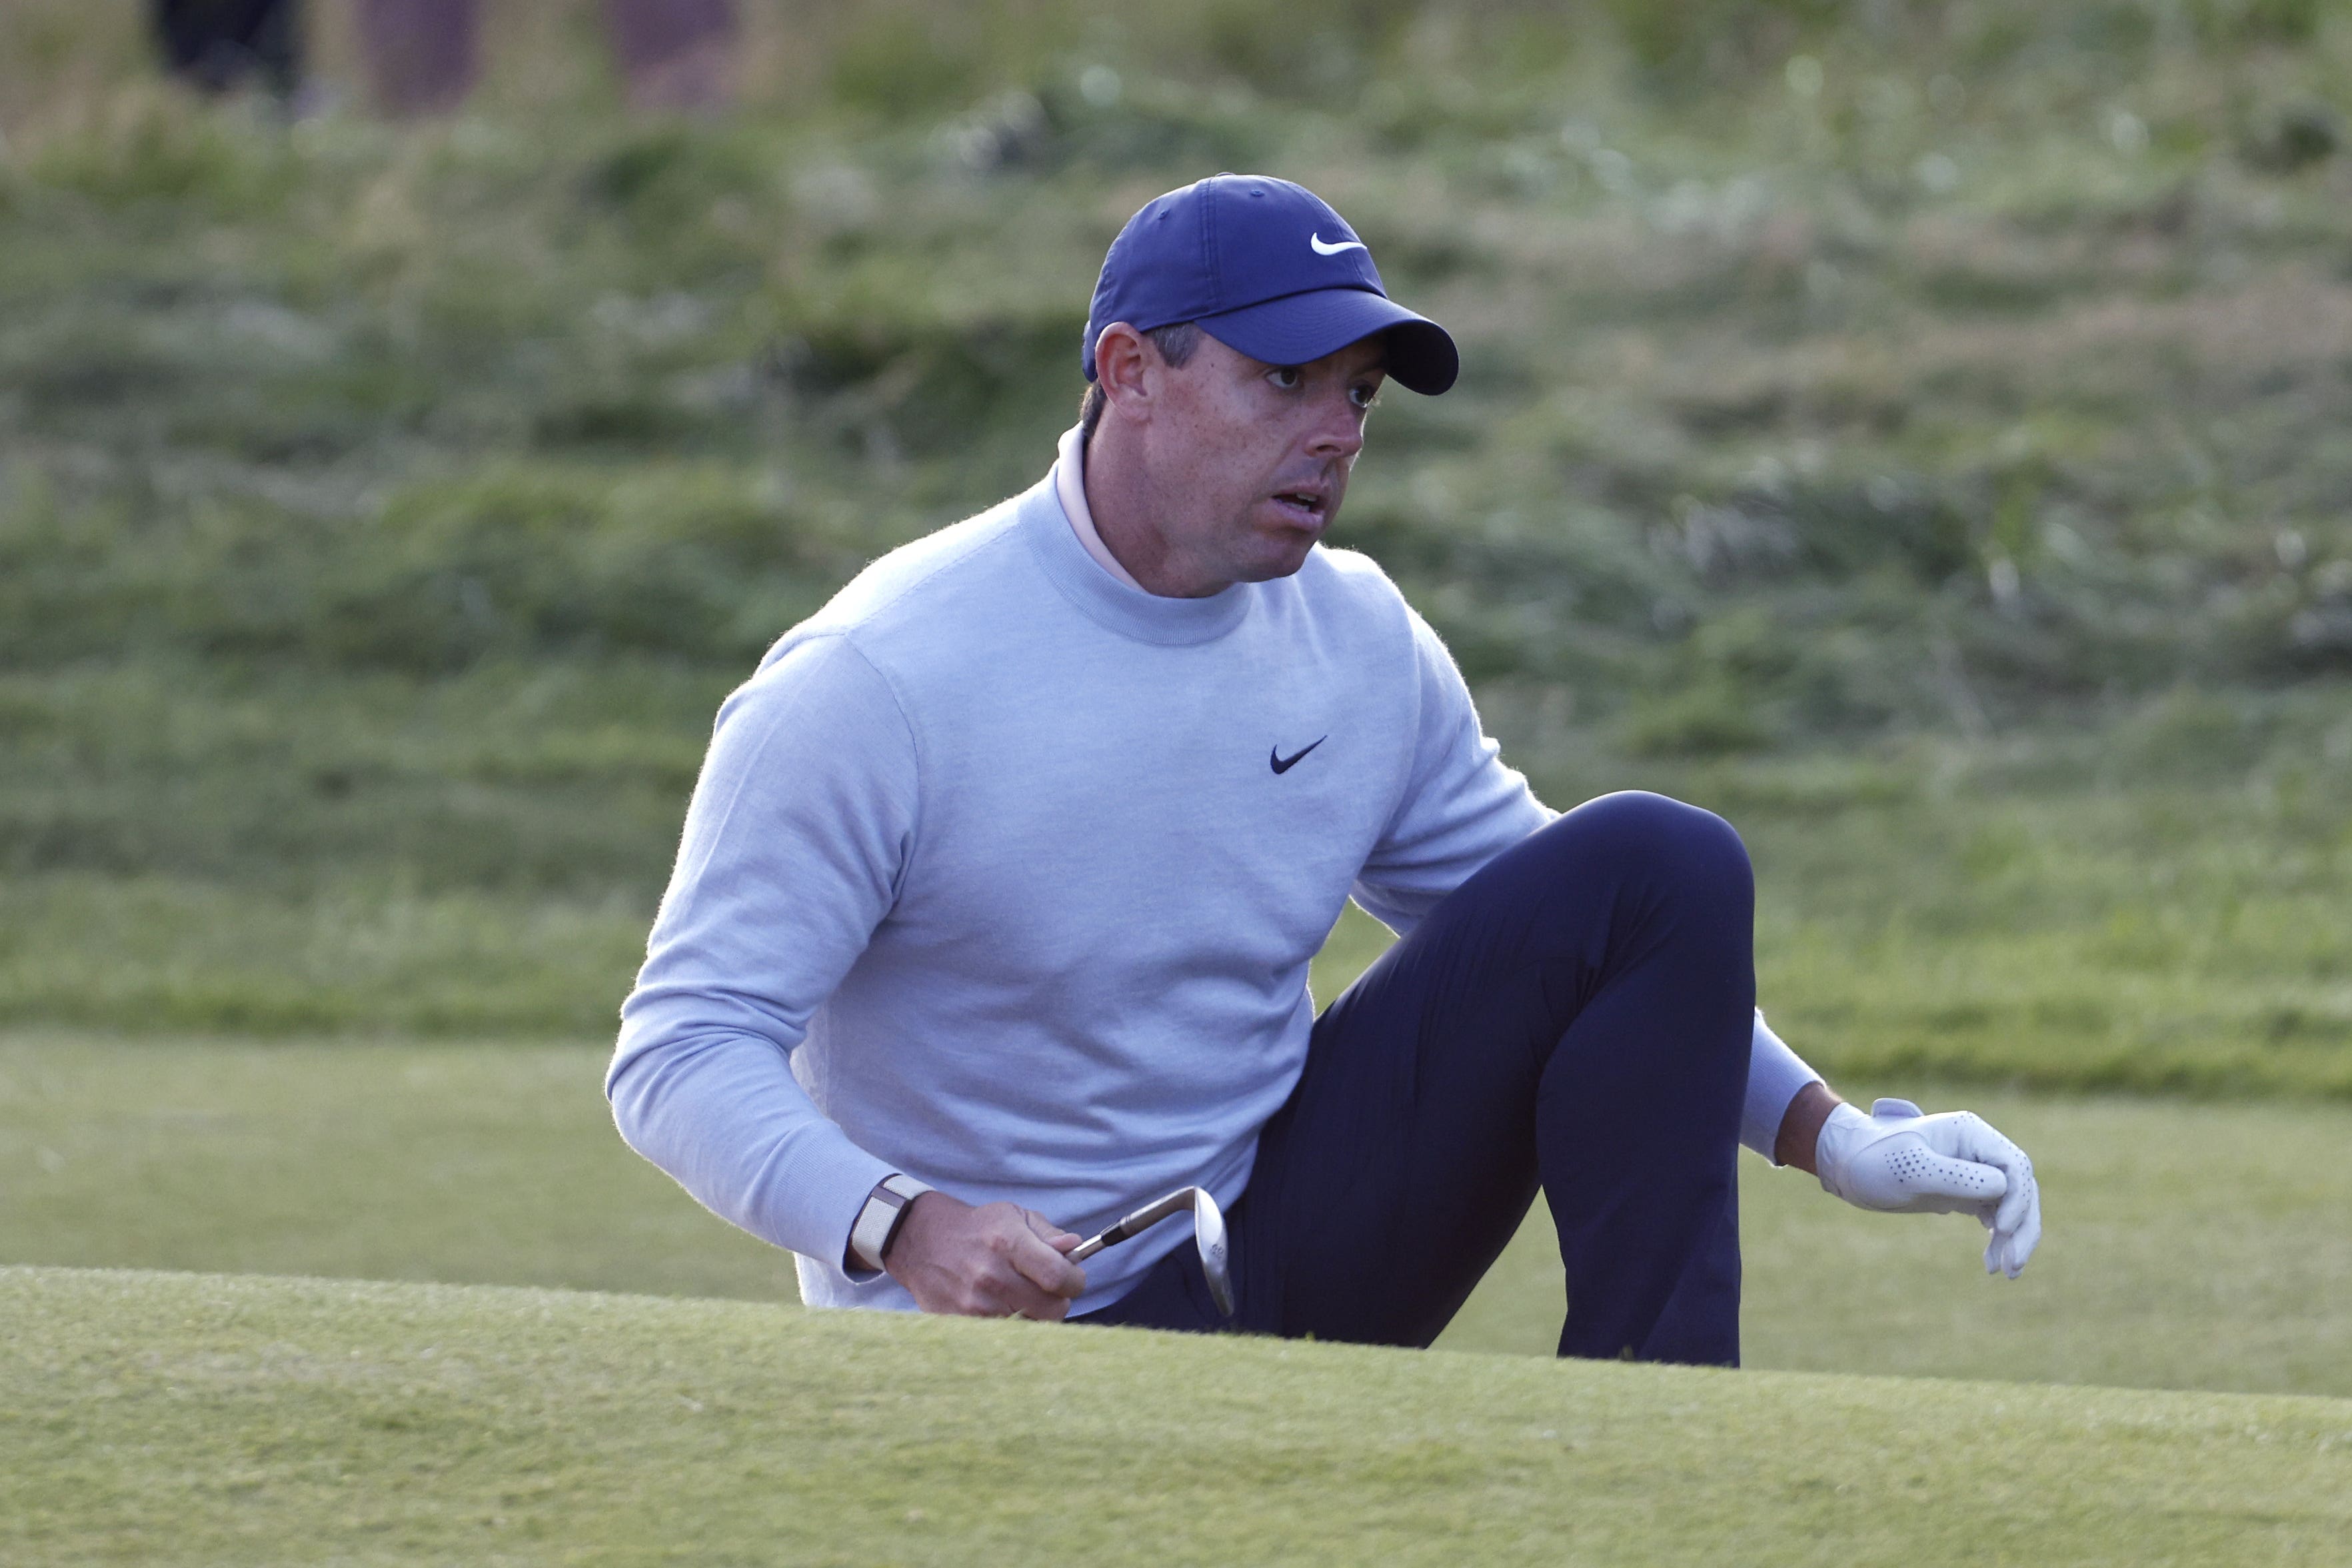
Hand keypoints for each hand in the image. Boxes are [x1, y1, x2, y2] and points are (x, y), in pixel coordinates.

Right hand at [885, 1191, 1087, 1318]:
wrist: (922, 1242)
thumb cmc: (978, 1228)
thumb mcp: (1015, 1217)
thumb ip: (1049, 1234)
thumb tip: (1074, 1249)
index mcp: (1008, 1243)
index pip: (1058, 1277)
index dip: (1075, 1281)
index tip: (1073, 1279)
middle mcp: (991, 1276)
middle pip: (1051, 1310)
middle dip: (1058, 1301)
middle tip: (1048, 1290)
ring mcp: (975, 1305)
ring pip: (1031, 1327)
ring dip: (1035, 1315)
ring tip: (1022, 1296)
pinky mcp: (962, 1324)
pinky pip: (1006, 1337)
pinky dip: (1012, 1325)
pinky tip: (1003, 1307)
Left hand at [1814, 1098, 2042, 1278]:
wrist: (1848, 1165)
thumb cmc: (1874, 1159)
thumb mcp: (1911, 1168)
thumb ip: (1955, 1176)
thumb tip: (2003, 1186)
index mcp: (1970, 1133)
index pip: (2015, 1164)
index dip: (2018, 1198)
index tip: (2002, 1228)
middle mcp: (1978, 1150)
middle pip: (2021, 1188)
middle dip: (2023, 1226)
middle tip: (2014, 1265)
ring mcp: (1974, 1171)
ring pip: (2013, 1205)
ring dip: (2015, 1238)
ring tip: (2007, 1272)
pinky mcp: (1966, 1192)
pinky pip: (1996, 1216)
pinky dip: (1999, 1239)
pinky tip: (1992, 1263)